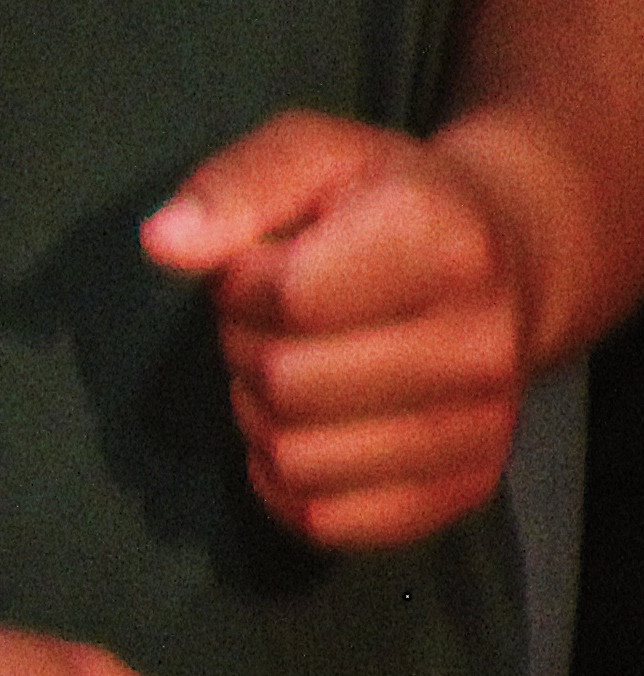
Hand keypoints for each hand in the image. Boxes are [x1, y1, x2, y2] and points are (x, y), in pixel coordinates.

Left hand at [144, 110, 545, 551]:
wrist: (511, 259)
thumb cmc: (386, 201)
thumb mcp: (313, 153)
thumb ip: (234, 186)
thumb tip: (164, 246)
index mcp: (441, 245)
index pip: (286, 297)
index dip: (241, 282)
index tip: (262, 264)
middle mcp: (475, 345)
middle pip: (284, 383)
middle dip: (245, 347)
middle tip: (273, 321)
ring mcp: (479, 426)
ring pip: (296, 459)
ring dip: (260, 416)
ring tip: (292, 368)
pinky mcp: (466, 488)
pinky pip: (328, 522)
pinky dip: (285, 484)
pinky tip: (303, 429)